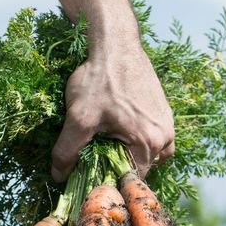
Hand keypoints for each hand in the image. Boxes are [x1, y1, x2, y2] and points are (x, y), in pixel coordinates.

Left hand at [51, 40, 174, 181]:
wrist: (116, 44)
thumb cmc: (99, 79)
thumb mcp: (78, 118)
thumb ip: (67, 151)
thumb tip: (58, 177)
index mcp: (150, 143)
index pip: (129, 179)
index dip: (107, 180)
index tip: (89, 177)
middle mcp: (165, 137)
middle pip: (139, 167)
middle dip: (116, 166)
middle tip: (93, 156)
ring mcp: (167, 124)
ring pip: (146, 154)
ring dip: (126, 153)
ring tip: (105, 140)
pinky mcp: (164, 112)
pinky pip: (151, 138)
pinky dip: (135, 139)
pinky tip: (117, 127)